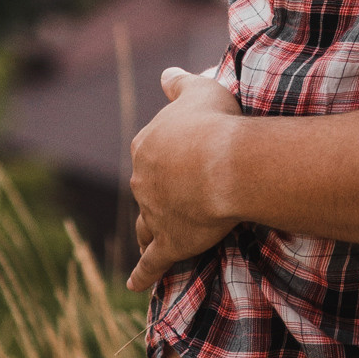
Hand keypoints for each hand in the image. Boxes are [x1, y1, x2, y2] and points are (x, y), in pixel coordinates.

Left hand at [127, 66, 245, 292]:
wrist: (226, 162)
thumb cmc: (217, 122)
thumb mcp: (199, 89)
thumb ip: (179, 82)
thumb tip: (166, 72)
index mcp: (148, 144)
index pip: (153, 151)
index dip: (170, 155)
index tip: (185, 157)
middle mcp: (143, 179)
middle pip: (149, 188)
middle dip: (160, 192)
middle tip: (181, 196)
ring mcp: (154, 212)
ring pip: (146, 224)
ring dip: (147, 231)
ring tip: (149, 238)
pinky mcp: (170, 241)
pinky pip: (152, 262)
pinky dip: (142, 274)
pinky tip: (133, 285)